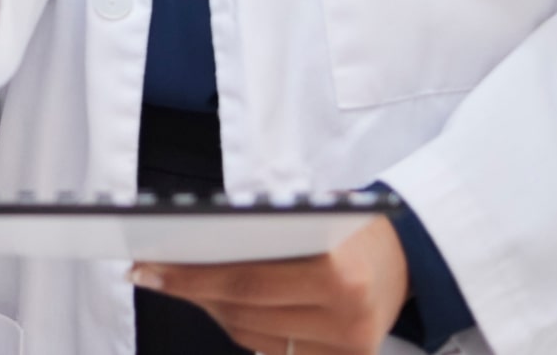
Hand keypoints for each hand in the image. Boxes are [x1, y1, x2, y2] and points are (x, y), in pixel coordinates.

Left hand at [131, 215, 410, 354]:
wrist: (409, 255)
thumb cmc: (350, 227)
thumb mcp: (310, 215)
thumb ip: (259, 232)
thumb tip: (187, 244)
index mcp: (339, 273)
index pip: (245, 282)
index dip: (189, 277)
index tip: (146, 267)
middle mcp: (346, 317)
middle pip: (243, 312)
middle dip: (190, 290)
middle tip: (149, 272)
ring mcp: (347, 348)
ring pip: (250, 335)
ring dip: (211, 308)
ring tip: (179, 283)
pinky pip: (273, 350)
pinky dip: (242, 326)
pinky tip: (217, 304)